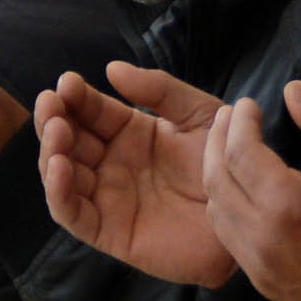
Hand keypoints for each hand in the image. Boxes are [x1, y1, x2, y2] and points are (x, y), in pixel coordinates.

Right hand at [37, 63, 232, 285]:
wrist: (249, 213)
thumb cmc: (226, 163)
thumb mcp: (198, 114)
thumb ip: (159, 90)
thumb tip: (112, 68)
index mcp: (129, 133)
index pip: (90, 111)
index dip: (74, 96)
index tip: (66, 82)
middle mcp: (112, 164)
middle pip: (67, 140)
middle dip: (53, 119)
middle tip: (51, 104)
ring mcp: (108, 198)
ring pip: (61, 175)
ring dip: (50, 152)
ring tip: (57, 131)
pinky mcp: (110, 233)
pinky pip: (73, 215)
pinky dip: (58, 193)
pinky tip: (61, 167)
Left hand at [204, 83, 300, 300]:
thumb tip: (292, 90)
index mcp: (286, 203)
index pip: (240, 151)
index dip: (239, 122)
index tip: (247, 104)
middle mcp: (261, 235)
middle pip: (216, 179)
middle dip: (217, 142)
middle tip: (226, 118)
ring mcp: (258, 265)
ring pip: (217, 212)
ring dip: (215, 175)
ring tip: (226, 149)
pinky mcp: (264, 284)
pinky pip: (229, 240)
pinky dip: (225, 208)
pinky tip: (238, 193)